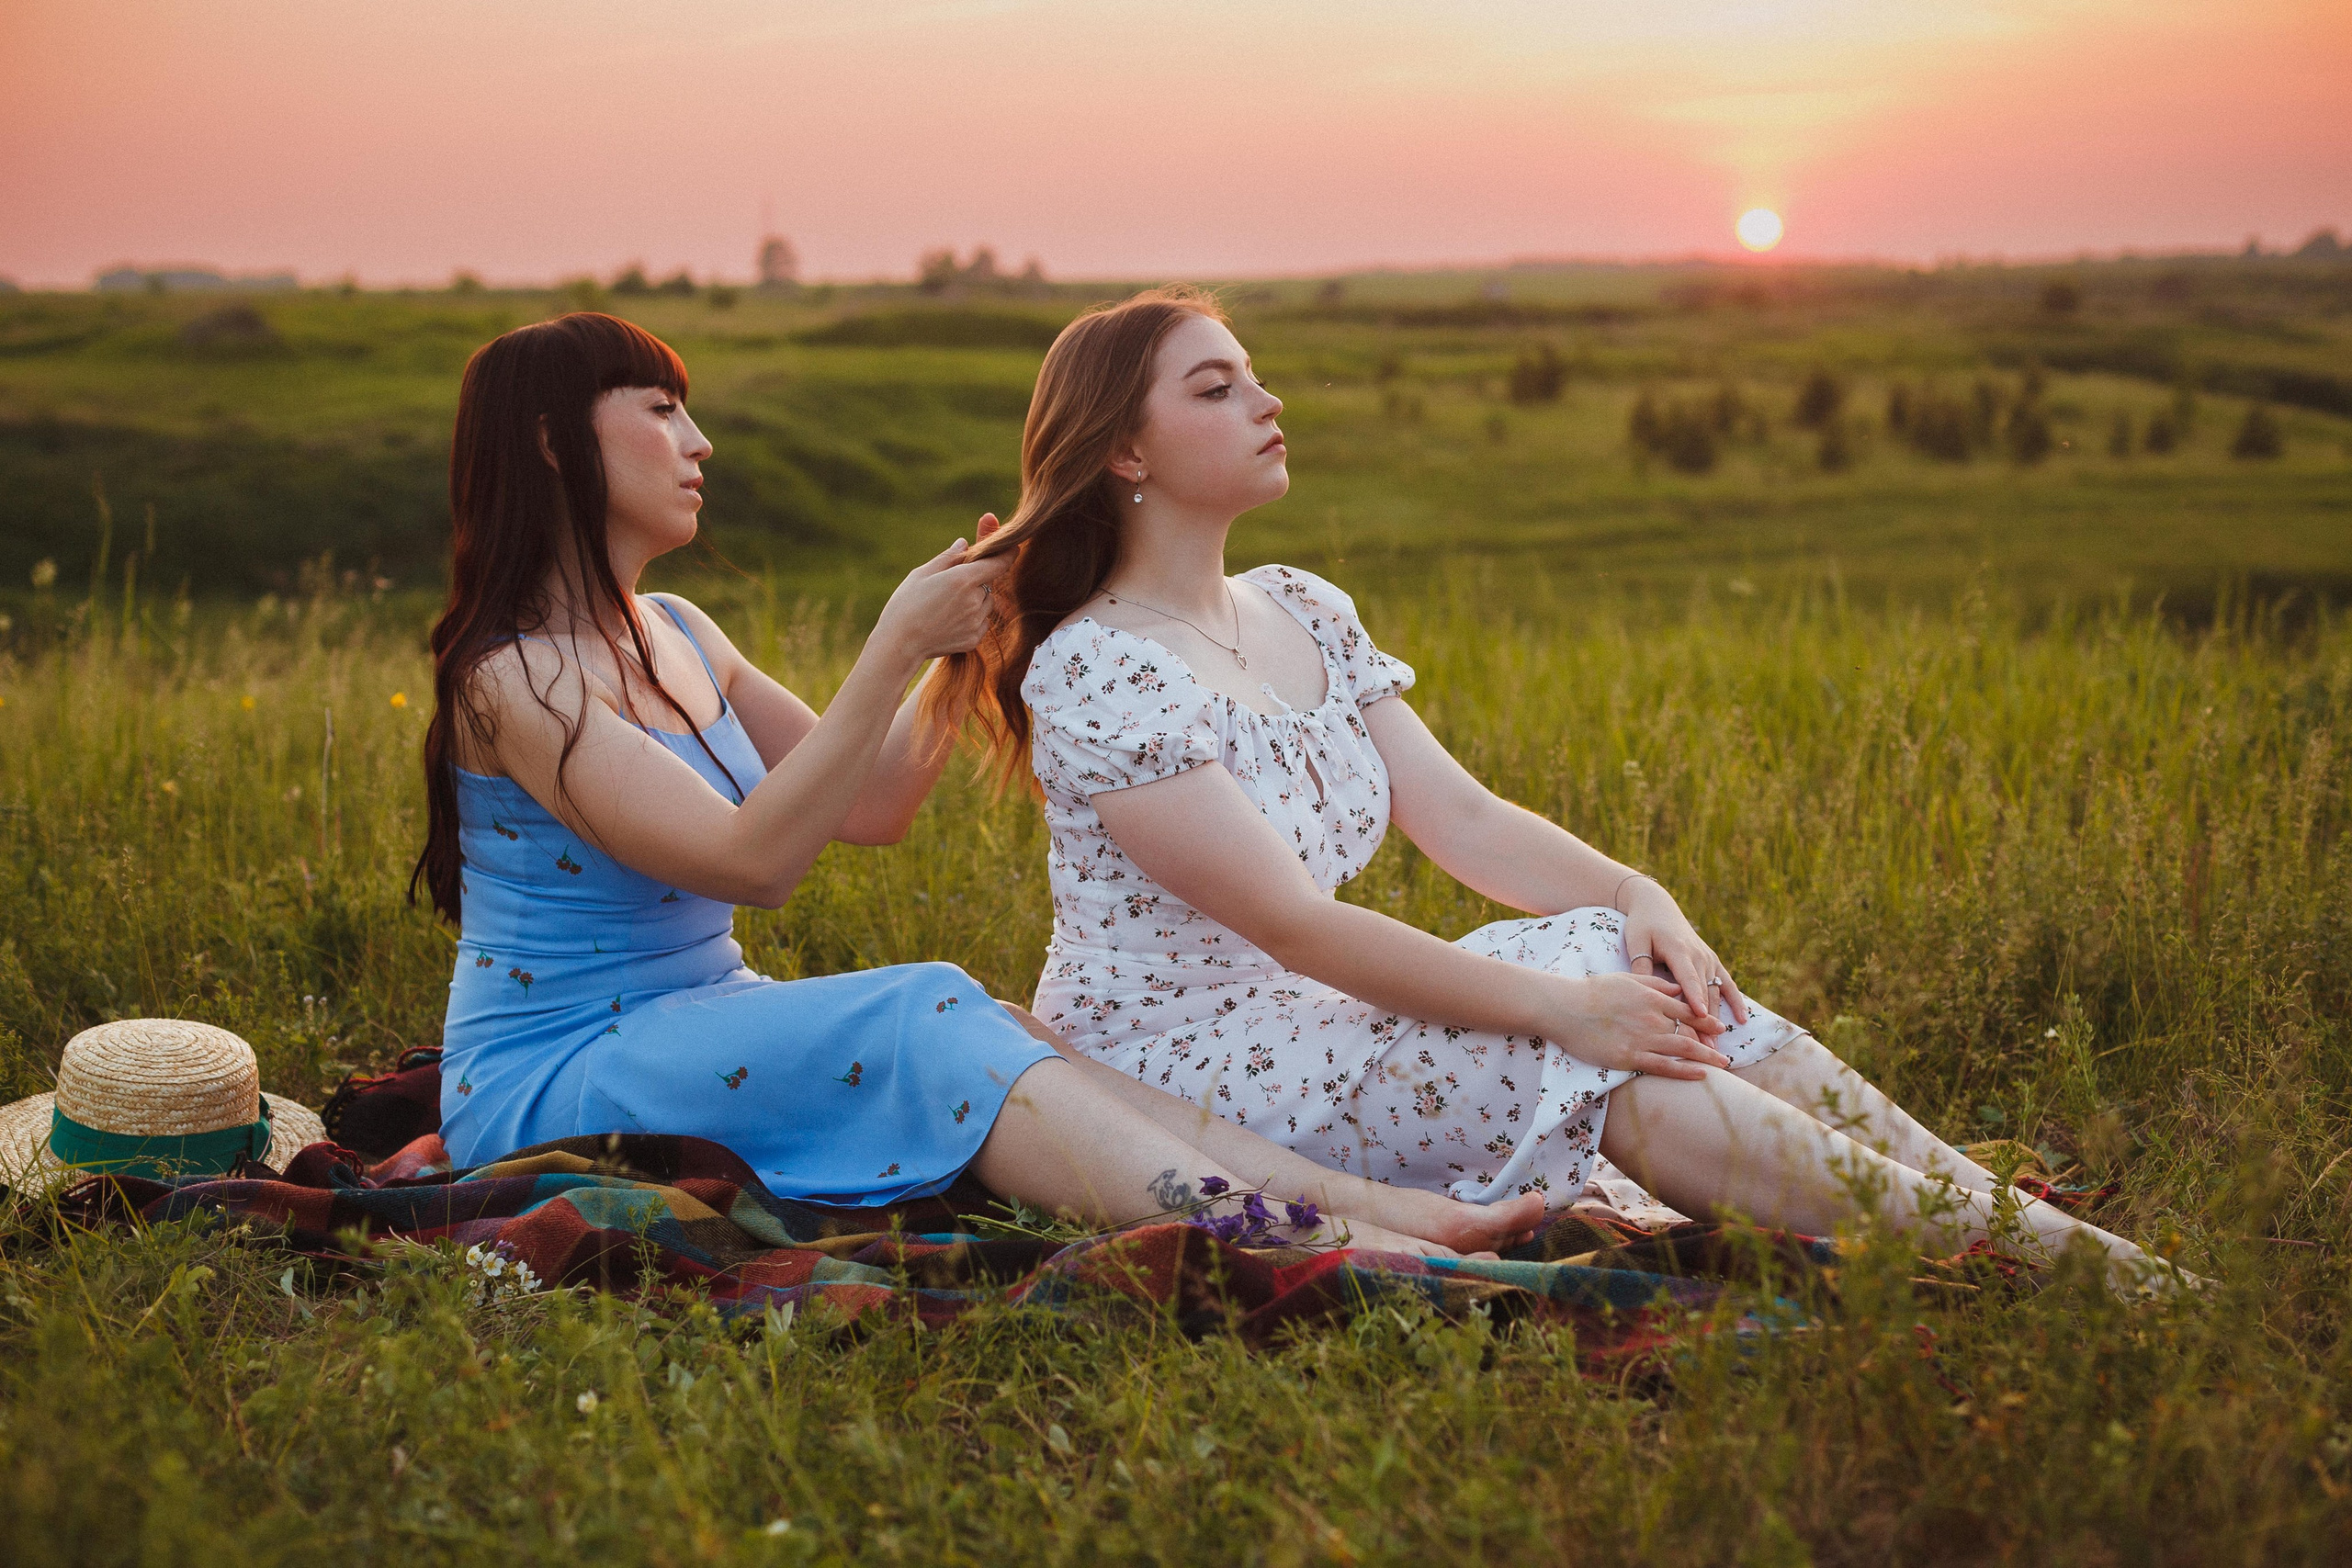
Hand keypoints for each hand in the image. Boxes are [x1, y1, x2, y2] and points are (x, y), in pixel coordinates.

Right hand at [870, 524, 1008, 664]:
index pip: (998, 563)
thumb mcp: (922, 574)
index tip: (1014, 548)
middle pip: (989, 584)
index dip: (1007, 554)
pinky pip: (982, 623)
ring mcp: (975, 622)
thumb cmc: (905, 605)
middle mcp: (974, 601)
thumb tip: (964, 544)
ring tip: (948, 605)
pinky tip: (949, 620)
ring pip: (986, 604)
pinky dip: (972, 618)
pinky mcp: (973, 640)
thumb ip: (948, 558)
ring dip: (976, 599)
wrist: (899, 644)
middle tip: (954, 585)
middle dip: (978, 580)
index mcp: (963, 579)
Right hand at [1543, 972, 1728, 1080]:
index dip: (1706, 1019)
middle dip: (1711, 1041)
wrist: (1565, 1008)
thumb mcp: (1627, 979)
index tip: (1720, 1027)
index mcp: (1652, 997)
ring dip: (1706, 1058)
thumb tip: (1677, 987)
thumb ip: (1654, 982)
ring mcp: (1643, 1038)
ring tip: (1723, 1065)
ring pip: (1683, 1049)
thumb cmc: (1593, 991)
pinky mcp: (1630, 1057)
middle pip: (1691, 1031)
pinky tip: (1701, 1075)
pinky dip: (1685, 1071)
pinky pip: (1664, 1066)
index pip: (1688, 1009)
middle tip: (1727, 1052)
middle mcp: (1653, 1018)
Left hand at [1622, 880, 1749, 1031]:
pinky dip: (1735, 1001)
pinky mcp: (1712, 961)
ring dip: (1717, 1018)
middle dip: (1705, 1021)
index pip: (1688, 979)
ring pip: (1715, 993)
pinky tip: (1742, 1020)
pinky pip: (1727, 984)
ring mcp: (1708, 959)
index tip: (1699, 1016)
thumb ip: (1641, 967)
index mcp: (1678, 950)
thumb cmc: (1642, 925)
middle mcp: (1698, 955)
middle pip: (1704, 993)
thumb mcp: (1636, 942)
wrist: (1657, 905)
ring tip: (1717, 1044)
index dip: (1694, 998)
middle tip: (1706, 1047)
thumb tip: (1644, 994)